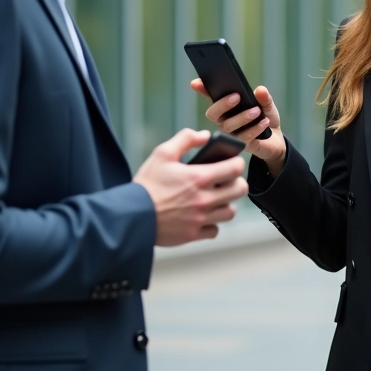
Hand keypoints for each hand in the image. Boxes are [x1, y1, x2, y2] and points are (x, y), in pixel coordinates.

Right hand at [134, 129, 248, 245]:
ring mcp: (200, 219)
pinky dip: (211, 224)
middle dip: (236, 183)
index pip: (236, 168)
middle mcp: (204, 199)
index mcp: (199, 177)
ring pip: (230, 212)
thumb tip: (206, 135)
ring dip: (225, 204)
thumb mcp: (162, 153)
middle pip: (240, 190)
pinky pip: (214, 230)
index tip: (231, 163)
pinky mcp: (192, 234)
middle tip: (227, 181)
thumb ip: (185, 139)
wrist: (130, 216)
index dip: (237, 163)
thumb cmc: (147, 184)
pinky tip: (202, 217)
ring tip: (215, 200)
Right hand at [189, 80, 287, 176]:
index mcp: (227, 106)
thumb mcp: (267, 106)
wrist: (275, 140)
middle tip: (237, 96)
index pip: (212, 97)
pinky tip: (264, 122)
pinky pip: (243, 137)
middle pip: (213, 113)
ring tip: (257, 111)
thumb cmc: (265, 119)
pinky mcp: (240, 145)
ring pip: (228, 126)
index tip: (196, 83)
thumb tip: (260, 90)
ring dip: (243, 117)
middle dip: (222, 104)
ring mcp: (230, 134)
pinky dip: (254, 129)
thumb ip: (264, 98)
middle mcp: (224, 120)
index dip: (202, 90)